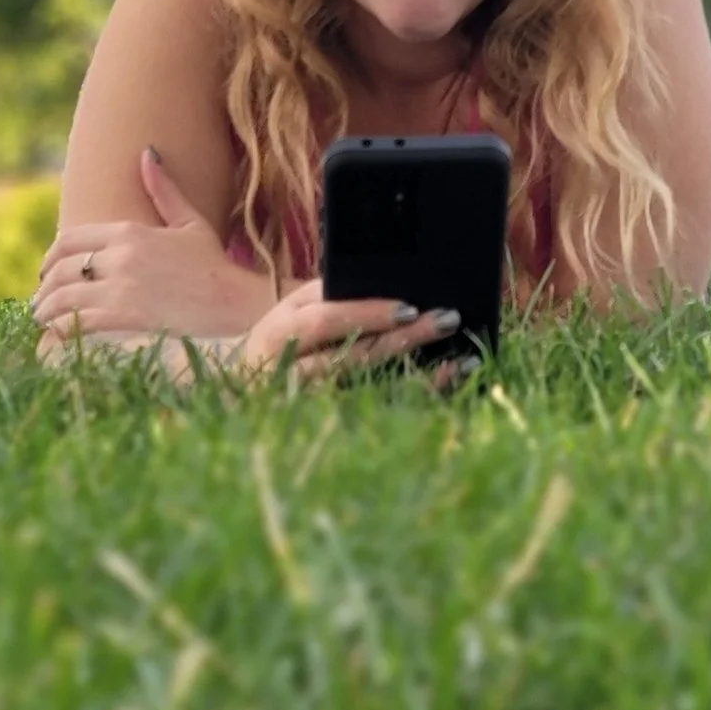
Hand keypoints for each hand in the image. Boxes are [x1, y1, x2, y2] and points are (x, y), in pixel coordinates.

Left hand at [31, 148, 268, 344]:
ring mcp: (121, 287)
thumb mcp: (189, 221)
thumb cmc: (213, 264)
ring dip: (45, 309)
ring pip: (63, 296)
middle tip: (40, 299)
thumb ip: (163, 191)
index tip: (47, 270)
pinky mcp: (124, 317)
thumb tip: (147, 154)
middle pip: (61, 268)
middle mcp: (120, 256)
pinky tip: (56, 334)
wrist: (234, 302)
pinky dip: (59, 329)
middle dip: (44, 286)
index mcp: (129, 231)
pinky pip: (76, 321)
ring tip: (42, 318)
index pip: (70, 240)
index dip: (51, 256)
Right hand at [235, 278, 480, 392]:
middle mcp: (295, 373)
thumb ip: (330, 294)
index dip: (368, 314)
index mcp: (280, 333)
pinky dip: (418, 399)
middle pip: (357, 357)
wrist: (244, 389)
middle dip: (407, 340)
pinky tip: (449, 385)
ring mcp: (316, 407)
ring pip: (376, 392)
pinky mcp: (335, 427)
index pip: (327, 321)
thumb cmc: (284, 335)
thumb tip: (389, 282)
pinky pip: (383, 414)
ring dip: (423, 378)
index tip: (410, 307)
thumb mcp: (292, 308)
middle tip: (449, 321)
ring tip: (466, 362)